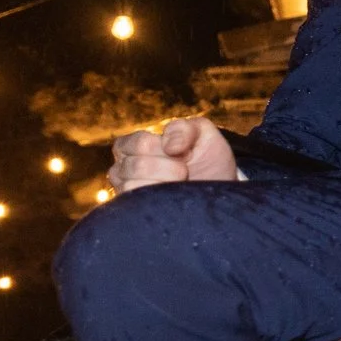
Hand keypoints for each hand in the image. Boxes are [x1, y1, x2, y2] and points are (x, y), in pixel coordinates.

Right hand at [108, 116, 237, 193]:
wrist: (218, 192)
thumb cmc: (207, 160)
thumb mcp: (202, 134)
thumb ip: (184, 128)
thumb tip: (169, 146)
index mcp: (132, 145)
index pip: (140, 142)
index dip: (168, 148)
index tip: (186, 153)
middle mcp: (122, 168)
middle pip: (138, 165)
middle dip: (172, 168)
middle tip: (185, 172)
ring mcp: (126, 192)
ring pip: (135, 186)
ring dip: (167, 184)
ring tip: (179, 185)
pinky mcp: (133, 212)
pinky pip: (138, 204)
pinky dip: (161, 200)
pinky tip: (173, 198)